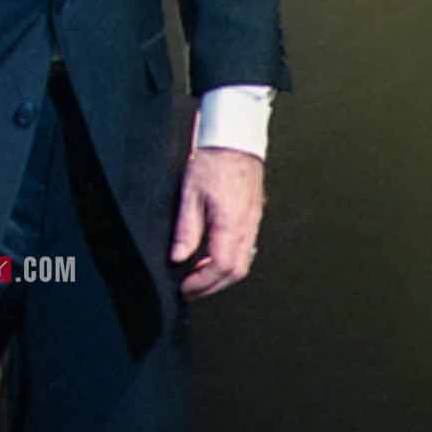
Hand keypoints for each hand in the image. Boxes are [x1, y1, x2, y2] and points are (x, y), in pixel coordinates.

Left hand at [170, 145, 265, 296]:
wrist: (235, 141)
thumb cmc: (212, 162)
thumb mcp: (189, 194)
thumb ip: (186, 229)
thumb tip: (178, 257)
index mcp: (231, 224)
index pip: (221, 267)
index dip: (202, 283)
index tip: (184, 289)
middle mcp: (247, 228)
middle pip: (236, 271)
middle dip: (212, 286)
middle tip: (190, 290)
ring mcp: (253, 224)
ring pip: (243, 263)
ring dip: (221, 276)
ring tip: (198, 277)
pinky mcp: (252, 218)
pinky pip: (246, 250)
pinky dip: (229, 261)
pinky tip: (212, 258)